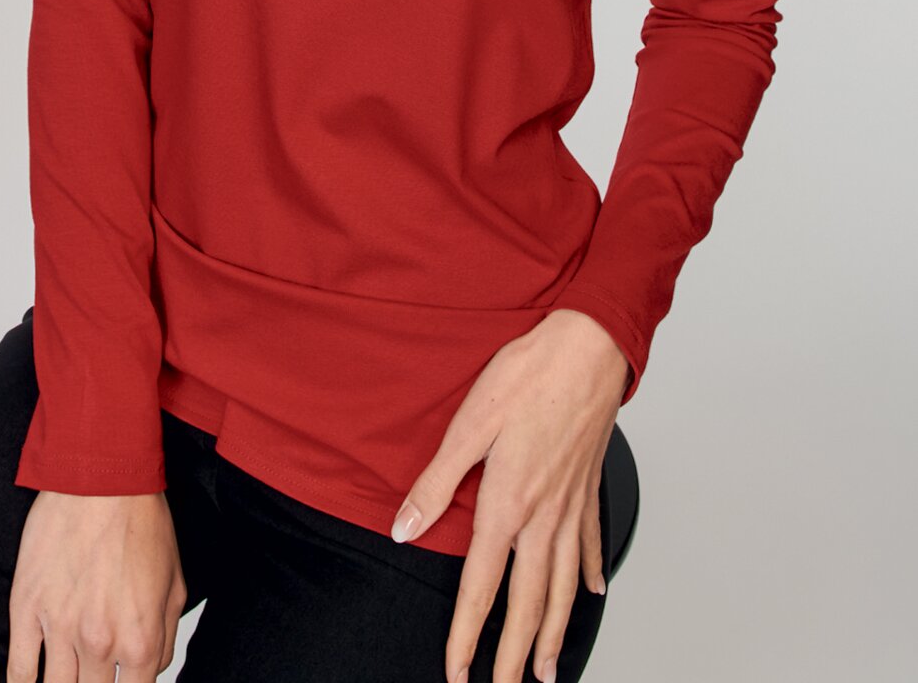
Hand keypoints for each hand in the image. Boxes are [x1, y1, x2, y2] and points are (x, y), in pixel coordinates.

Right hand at [7, 489, 186, 681]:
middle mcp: (99, 643)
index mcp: (140, 641)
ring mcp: (59, 628)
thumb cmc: (140, 522)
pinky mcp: (26, 607)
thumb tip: (149, 669)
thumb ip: (164, 639)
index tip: (120, 682)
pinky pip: (18, 671)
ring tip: (68, 677)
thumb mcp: (174, 584)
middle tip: (94, 675)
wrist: (102, 477)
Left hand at [388, 309, 629, 682]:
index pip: (482, 587)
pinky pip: (591, 545)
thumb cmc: (530, 374)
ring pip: (564, 587)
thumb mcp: (469, 423)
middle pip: (528, 604)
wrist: (589, 348)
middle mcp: (544, 516)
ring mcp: (573, 505)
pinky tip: (594, 593)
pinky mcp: (589, 488)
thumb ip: (436, 483)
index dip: (465, 636)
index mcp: (508, 504)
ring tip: (549, 669)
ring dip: (555, 632)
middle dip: (515, 656)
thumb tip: (404, 527)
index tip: (457, 673)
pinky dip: (592, 575)